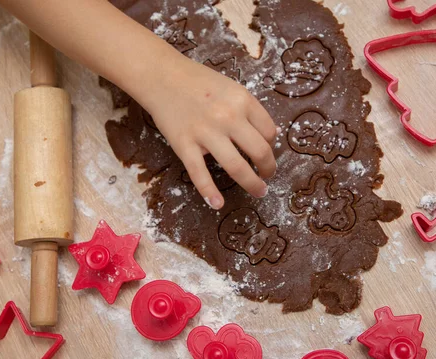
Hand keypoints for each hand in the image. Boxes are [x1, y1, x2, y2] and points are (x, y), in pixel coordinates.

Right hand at [144, 56, 276, 209]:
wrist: (162, 77)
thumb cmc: (199, 83)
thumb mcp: (232, 88)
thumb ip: (250, 110)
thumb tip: (273, 135)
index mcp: (243, 100)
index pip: (269, 132)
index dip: (273, 147)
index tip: (268, 154)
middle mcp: (228, 117)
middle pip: (259, 152)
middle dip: (269, 169)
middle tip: (268, 176)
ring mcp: (205, 132)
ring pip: (237, 167)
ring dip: (252, 184)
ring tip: (259, 191)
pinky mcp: (184, 145)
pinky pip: (199, 173)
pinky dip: (209, 192)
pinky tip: (217, 203)